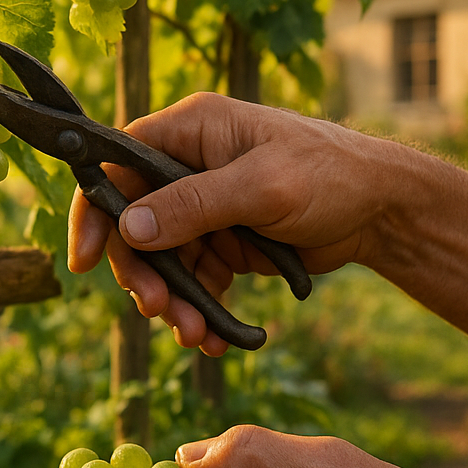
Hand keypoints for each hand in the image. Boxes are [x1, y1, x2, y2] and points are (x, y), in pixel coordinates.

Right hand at [67, 93, 403, 354]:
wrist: (383, 211)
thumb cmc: (331, 175)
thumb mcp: (262, 186)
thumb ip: (194, 204)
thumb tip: (129, 227)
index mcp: (190, 130)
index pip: (116, 165)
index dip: (95, 211)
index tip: (84, 261)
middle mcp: (187, 164)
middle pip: (133, 223)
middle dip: (142, 272)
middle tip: (157, 310)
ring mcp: (204, 205)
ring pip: (161, 259)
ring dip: (171, 300)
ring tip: (195, 335)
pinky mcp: (222, 240)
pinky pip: (192, 278)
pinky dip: (197, 308)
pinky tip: (211, 337)